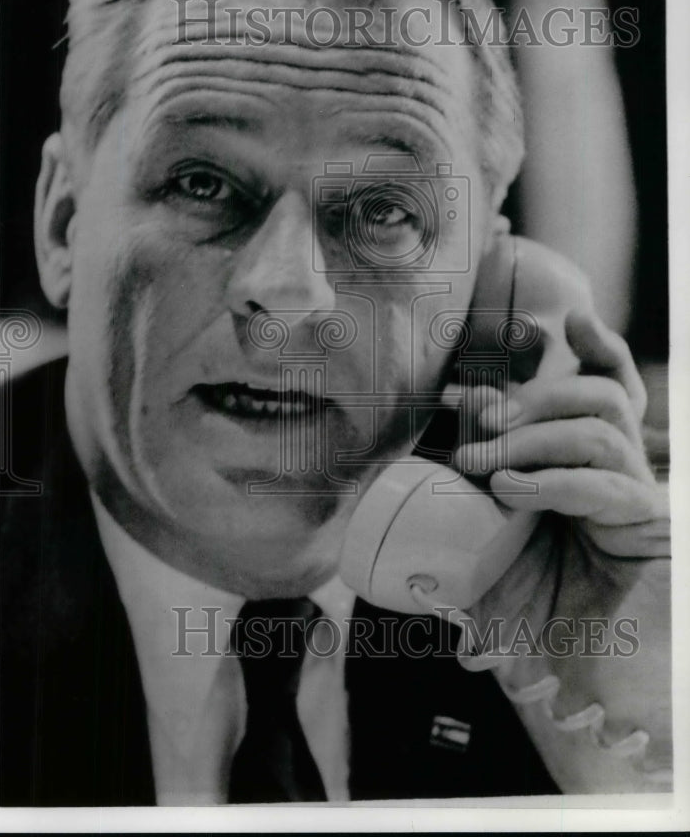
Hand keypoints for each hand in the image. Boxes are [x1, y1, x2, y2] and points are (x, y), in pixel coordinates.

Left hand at [449, 310, 670, 789]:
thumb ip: (456, 538)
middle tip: (478, 427)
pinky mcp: (648, 523)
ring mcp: (636, 492)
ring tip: (482, 466)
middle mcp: (618, 469)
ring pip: (602, 424)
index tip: (463, 386)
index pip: (593, 387)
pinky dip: (550, 479)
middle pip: (600, 394)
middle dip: (533, 398)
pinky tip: (509, 490)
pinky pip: (605, 483)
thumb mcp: (489, 567)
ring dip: (532, 435)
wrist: (587, 676)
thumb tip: (394, 533)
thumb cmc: (542, 618)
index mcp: (586, 463)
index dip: (546, 365)